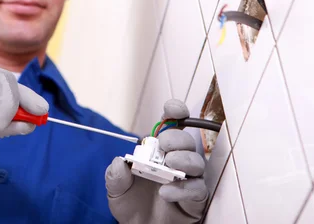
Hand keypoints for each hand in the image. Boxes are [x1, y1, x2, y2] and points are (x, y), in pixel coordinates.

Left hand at [105, 99, 207, 223]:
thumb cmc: (130, 203)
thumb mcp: (115, 188)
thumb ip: (115, 174)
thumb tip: (120, 162)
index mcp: (158, 150)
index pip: (172, 125)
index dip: (175, 112)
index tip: (173, 110)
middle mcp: (176, 160)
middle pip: (187, 141)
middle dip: (176, 139)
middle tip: (164, 146)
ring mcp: (188, 178)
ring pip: (197, 162)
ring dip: (184, 160)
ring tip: (169, 166)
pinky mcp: (195, 199)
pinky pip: (198, 189)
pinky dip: (183, 189)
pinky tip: (166, 192)